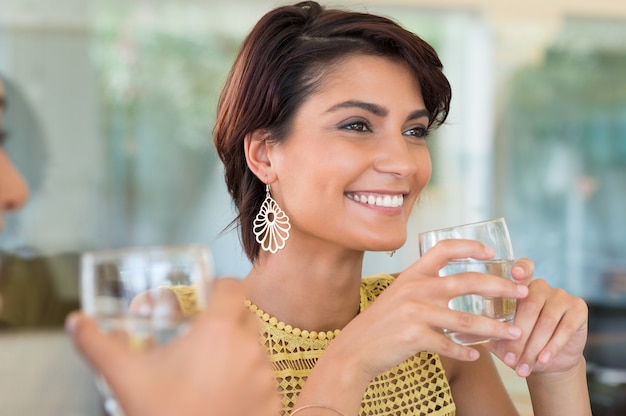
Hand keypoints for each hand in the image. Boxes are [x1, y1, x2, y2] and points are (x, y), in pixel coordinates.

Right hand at [67, 278, 280, 415]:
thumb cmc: (160, 414)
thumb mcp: (124, 377)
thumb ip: (97, 344)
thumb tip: (76, 321)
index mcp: (219, 330)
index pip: (233, 287)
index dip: (220, 287)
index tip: (207, 296)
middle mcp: (249, 347)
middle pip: (246, 315)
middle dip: (227, 319)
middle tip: (203, 336)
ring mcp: (266, 375)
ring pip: (256, 347)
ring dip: (239, 350)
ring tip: (210, 371)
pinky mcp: (274, 401)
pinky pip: (266, 378)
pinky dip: (250, 380)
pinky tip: (226, 395)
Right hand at [331, 239, 528, 381]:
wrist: (354, 349)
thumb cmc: (380, 323)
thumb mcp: (397, 295)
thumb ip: (422, 287)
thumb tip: (454, 288)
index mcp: (413, 275)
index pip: (444, 249)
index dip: (470, 247)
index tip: (491, 252)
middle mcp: (416, 289)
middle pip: (468, 282)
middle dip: (501, 286)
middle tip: (521, 292)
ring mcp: (415, 313)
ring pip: (466, 320)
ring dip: (494, 328)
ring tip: (513, 333)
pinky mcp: (415, 337)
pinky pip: (450, 345)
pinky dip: (465, 352)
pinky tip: (476, 356)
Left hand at [486, 259, 587, 377]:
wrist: (547, 361)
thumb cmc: (517, 343)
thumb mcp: (498, 337)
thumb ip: (483, 329)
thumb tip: (459, 331)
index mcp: (519, 286)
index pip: (523, 269)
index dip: (521, 269)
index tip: (515, 275)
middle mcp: (541, 286)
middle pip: (530, 306)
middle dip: (518, 337)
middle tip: (509, 360)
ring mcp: (561, 295)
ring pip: (546, 321)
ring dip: (533, 347)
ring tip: (522, 368)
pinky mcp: (578, 308)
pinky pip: (565, 328)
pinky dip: (552, 347)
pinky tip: (542, 360)